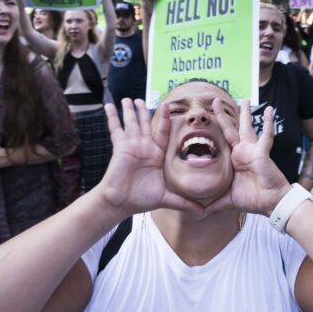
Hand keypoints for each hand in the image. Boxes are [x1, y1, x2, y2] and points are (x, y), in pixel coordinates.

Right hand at [96, 99, 204, 215]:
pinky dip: (112, 117)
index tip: (168, 106)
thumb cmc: (142, 199)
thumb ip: (185, 202)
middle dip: (144, 111)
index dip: (165, 119)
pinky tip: (108, 106)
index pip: (163, 132)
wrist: (122, 202)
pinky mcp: (120, 146)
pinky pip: (116, 129)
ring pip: (132, 122)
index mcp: (156, 155)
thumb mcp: (167, 198)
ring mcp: (132, 145)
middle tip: (142, 99)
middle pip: (145, 124)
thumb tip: (204, 213)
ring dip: (130, 110)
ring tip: (128, 98)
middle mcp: (145, 147)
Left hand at [206, 99, 291, 215]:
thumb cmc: (252, 199)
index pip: (221, 141)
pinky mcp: (262, 153)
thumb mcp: (227, 200)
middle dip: (222, 115)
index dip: (213, 131)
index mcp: (234, 159)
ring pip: (247, 127)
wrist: (270, 203)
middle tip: (215, 100)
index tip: (205, 120)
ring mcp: (253, 150)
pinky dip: (268, 123)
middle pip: (230, 129)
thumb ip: (214, 204)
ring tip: (244, 99)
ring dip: (246, 113)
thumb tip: (198, 214)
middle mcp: (242, 152)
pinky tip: (270, 110)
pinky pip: (266, 135)